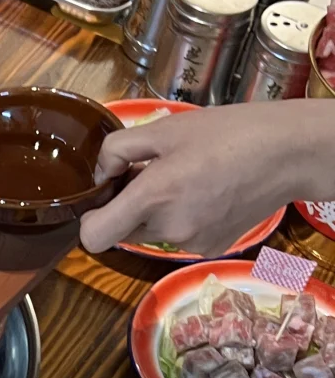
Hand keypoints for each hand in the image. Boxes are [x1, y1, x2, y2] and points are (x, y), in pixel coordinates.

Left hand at [79, 103, 324, 256]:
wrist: (288, 154)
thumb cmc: (228, 133)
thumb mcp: (165, 128)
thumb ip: (118, 150)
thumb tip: (99, 172)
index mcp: (153, 197)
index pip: (94, 238)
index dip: (90, 220)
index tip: (103, 199)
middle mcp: (169, 230)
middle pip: (123, 232)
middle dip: (127, 208)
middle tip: (149, 175)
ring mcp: (191, 244)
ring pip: (150, 235)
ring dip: (155, 213)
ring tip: (183, 180)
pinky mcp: (210, 249)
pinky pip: (178, 238)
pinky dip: (181, 220)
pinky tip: (205, 194)